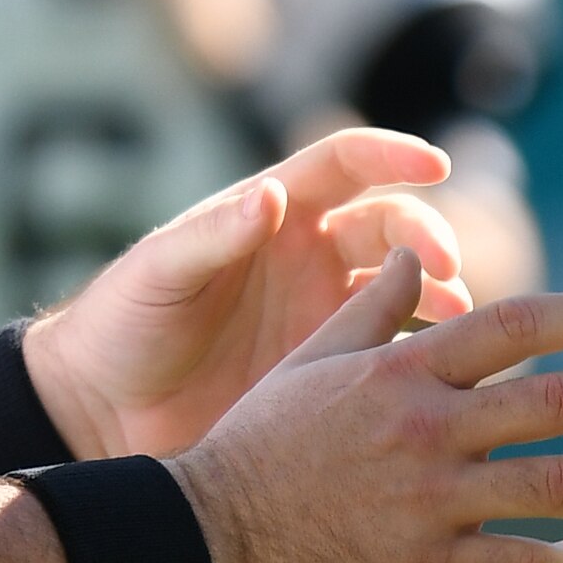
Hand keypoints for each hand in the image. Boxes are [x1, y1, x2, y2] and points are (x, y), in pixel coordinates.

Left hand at [22, 129, 472, 458]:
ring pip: (404, 288)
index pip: (345, 163)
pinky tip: (445, 373)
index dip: (392, 154)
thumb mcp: (160, 273)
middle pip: (388, 225)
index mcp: (268, 212)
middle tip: (444, 270)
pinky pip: (389, 350)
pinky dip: (424, 353)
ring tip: (459, 318)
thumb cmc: (121, 324)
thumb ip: (214, 235)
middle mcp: (305, 253)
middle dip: (425, 237)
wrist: (103, 408)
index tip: (434, 163)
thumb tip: (269, 196)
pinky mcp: (325, 369)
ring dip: (438, 294)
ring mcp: (320, 311)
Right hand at [167, 252, 562, 562]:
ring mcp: (429, 500)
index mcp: (402, 372)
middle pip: (550, 404)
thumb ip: (374, 307)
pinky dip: (556, 562)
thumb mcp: (312, 359)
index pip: (511, 326)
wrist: (213, 533)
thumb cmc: (262, 439)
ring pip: (548, 485)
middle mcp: (426, 428)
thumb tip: (415, 250)